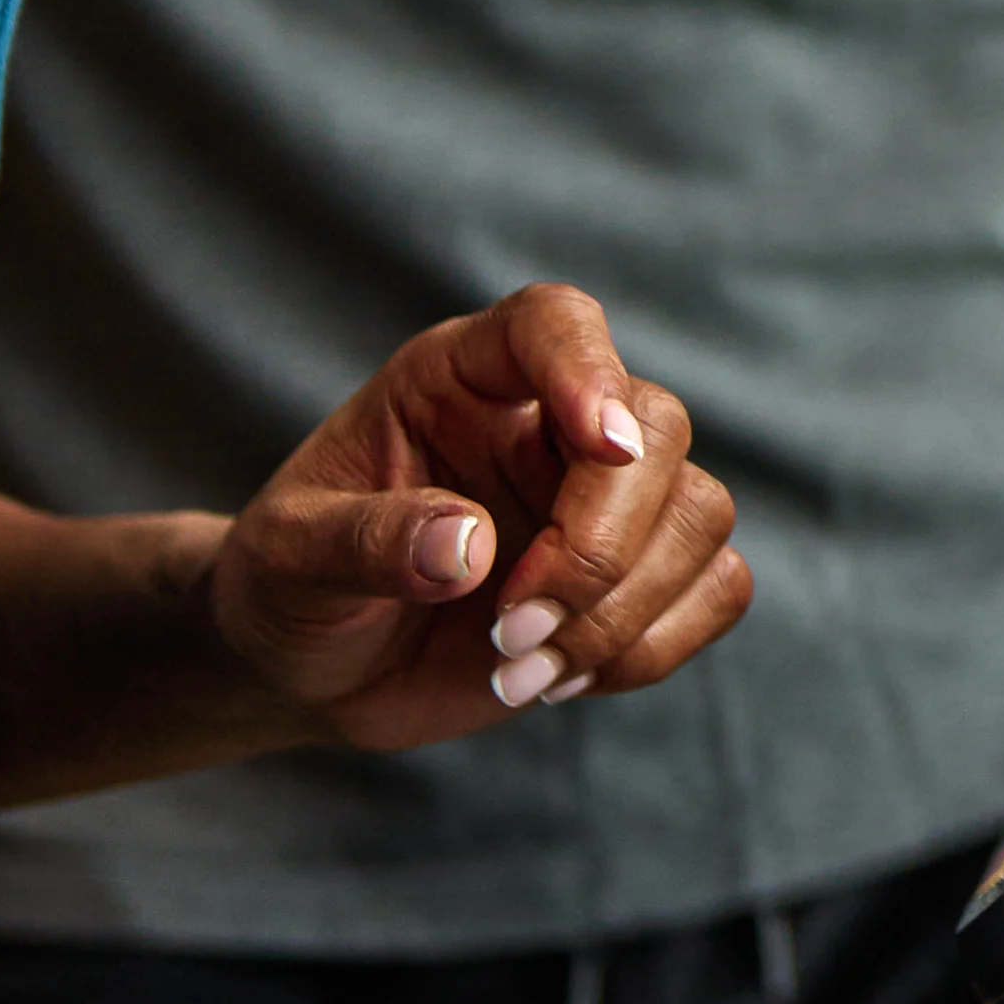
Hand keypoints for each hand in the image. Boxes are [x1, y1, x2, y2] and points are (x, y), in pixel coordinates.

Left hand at [203, 284, 745, 755]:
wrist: (308, 666)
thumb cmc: (288, 586)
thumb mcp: (288, 559)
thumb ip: (364, 542)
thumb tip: (467, 548)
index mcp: (459, 378)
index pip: (553, 324)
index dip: (588, 369)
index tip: (599, 442)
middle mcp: (545, 422)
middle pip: (655, 428)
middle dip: (600, 544)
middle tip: (507, 630)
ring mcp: (597, 501)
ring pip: (699, 509)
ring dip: (624, 609)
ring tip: (518, 669)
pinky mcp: (632, 581)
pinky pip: (715, 587)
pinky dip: (653, 646)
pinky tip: (559, 679)